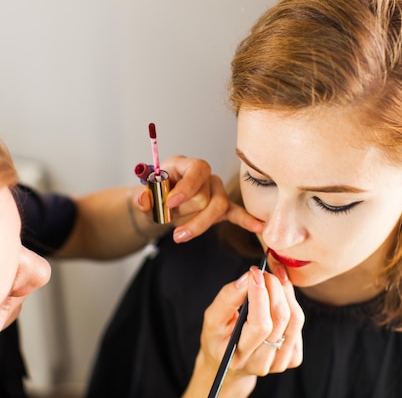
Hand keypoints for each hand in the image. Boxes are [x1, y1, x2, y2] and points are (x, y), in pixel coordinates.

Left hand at [133, 155, 263, 242]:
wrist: (160, 204)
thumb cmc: (155, 195)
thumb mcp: (144, 196)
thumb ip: (142, 197)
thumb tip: (144, 201)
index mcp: (186, 165)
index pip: (196, 170)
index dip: (186, 187)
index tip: (170, 203)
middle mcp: (206, 176)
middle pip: (205, 196)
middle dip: (184, 211)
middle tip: (165, 218)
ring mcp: (216, 192)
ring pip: (218, 208)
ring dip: (197, 224)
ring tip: (178, 237)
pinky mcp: (222, 208)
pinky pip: (237, 213)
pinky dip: (247, 220)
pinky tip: (258, 226)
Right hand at [191, 264, 303, 395]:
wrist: (229, 365)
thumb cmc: (219, 338)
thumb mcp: (212, 318)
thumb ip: (227, 298)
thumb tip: (248, 278)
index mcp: (237, 356)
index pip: (260, 324)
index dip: (260, 294)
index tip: (255, 273)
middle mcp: (260, 363)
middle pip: (281, 319)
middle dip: (274, 288)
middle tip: (264, 273)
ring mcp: (279, 363)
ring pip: (294, 319)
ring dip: (285, 293)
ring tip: (272, 280)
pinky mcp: (292, 359)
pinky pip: (299, 324)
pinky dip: (291, 304)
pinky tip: (278, 297)